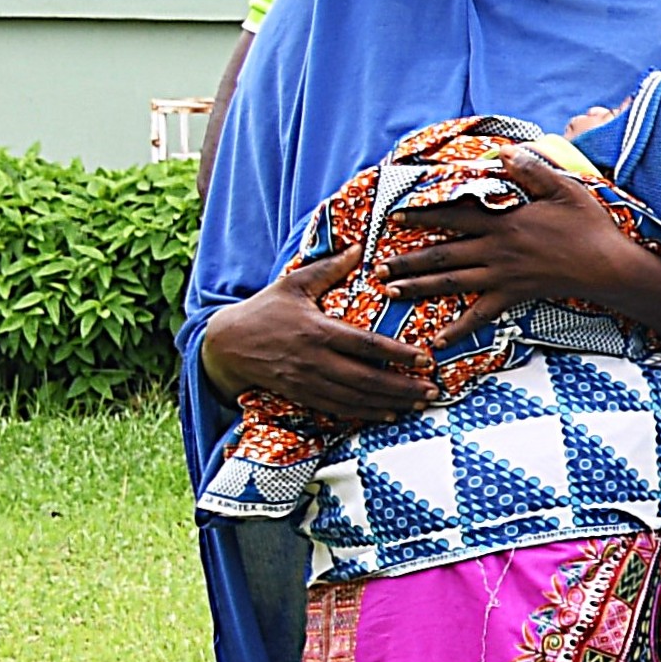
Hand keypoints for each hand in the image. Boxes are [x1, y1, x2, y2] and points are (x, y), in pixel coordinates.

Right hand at [201, 216, 434, 435]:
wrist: (226, 343)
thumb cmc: (265, 309)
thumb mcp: (293, 283)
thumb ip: (328, 268)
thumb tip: (359, 246)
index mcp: (317, 331)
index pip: (366, 345)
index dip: (398, 355)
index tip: (425, 361)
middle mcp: (314, 360)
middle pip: (366, 379)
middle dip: (402, 387)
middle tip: (434, 391)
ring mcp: (306, 381)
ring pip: (355, 398)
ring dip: (390, 403)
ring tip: (420, 404)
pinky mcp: (300, 395)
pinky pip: (337, 408)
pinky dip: (365, 414)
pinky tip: (388, 414)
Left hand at [369, 148, 653, 330]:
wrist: (609, 266)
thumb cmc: (589, 225)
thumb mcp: (565, 188)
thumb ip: (532, 169)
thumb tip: (504, 152)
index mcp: (504, 221)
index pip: (453, 215)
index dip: (422, 215)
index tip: (393, 217)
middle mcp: (496, 249)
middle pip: (442, 254)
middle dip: (407, 260)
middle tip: (376, 267)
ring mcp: (503, 275)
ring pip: (451, 282)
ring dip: (418, 287)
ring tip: (390, 291)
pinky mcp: (514, 295)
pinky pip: (481, 314)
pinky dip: (458, 329)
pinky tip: (438, 339)